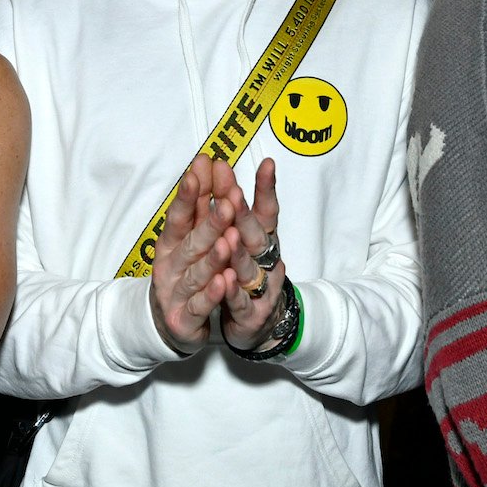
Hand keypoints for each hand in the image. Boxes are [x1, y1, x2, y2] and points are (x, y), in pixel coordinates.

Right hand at [149, 157, 235, 354]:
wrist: (171, 322)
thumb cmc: (184, 272)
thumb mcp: (188, 238)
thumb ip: (199, 205)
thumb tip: (206, 163)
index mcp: (170, 243)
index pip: (180, 214)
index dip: (190, 193)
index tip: (201, 168)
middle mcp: (169, 265)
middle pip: (191, 242)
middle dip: (209, 222)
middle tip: (227, 202)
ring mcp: (175, 293)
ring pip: (196, 273)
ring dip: (213, 257)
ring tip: (228, 241)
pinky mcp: (184, 319)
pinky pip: (200, 306)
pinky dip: (212, 294)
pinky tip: (225, 282)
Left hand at [213, 159, 287, 351]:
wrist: (258, 323)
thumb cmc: (247, 272)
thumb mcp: (243, 239)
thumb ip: (232, 208)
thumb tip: (220, 166)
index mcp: (263, 239)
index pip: (266, 210)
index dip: (266, 188)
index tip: (266, 164)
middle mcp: (266, 260)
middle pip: (255, 235)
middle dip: (243, 214)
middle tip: (232, 193)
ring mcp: (261, 288)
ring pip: (247, 268)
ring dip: (237, 253)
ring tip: (228, 236)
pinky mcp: (251, 314)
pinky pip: (239, 301)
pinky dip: (232, 291)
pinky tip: (224, 281)